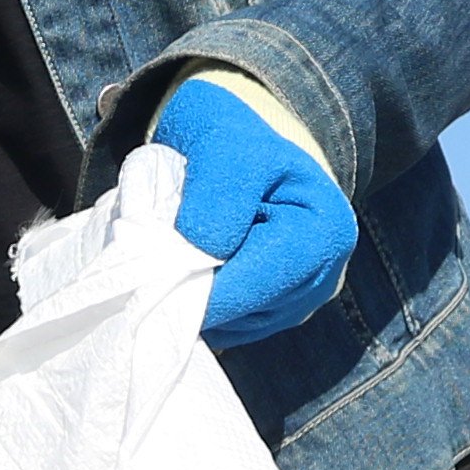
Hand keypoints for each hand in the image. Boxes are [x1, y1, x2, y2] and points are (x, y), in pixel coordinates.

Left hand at [156, 74, 354, 344]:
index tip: (151, 283)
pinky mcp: (269, 315)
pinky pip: (227, 329)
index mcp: (326, 232)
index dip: (207, 288)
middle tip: (143, 278)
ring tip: (163, 264)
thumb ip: (220, 191)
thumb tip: (205, 252)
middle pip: (249, 310)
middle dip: (194, 297)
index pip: (263, 280)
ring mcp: (297, 302)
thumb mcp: (224, 142)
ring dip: (193, 304)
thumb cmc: (230, 139)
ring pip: (234, 326)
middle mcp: (322, 277)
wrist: (233, 151)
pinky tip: (178, 278)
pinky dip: (198, 310)